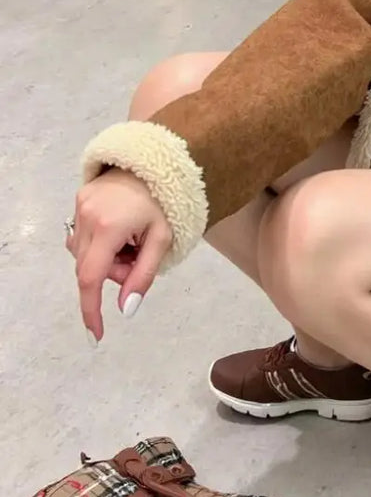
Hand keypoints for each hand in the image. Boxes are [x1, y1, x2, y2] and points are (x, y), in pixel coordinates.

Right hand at [68, 169, 172, 342]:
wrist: (155, 163)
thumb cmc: (165, 202)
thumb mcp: (162, 240)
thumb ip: (143, 276)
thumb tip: (126, 309)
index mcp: (109, 227)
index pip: (90, 278)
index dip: (91, 309)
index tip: (95, 333)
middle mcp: (87, 217)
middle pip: (89, 268)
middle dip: (112, 275)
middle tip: (137, 258)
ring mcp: (79, 207)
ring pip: (84, 255)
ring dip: (106, 259)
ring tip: (131, 241)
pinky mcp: (78, 200)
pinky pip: (82, 237)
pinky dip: (99, 245)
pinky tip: (119, 232)